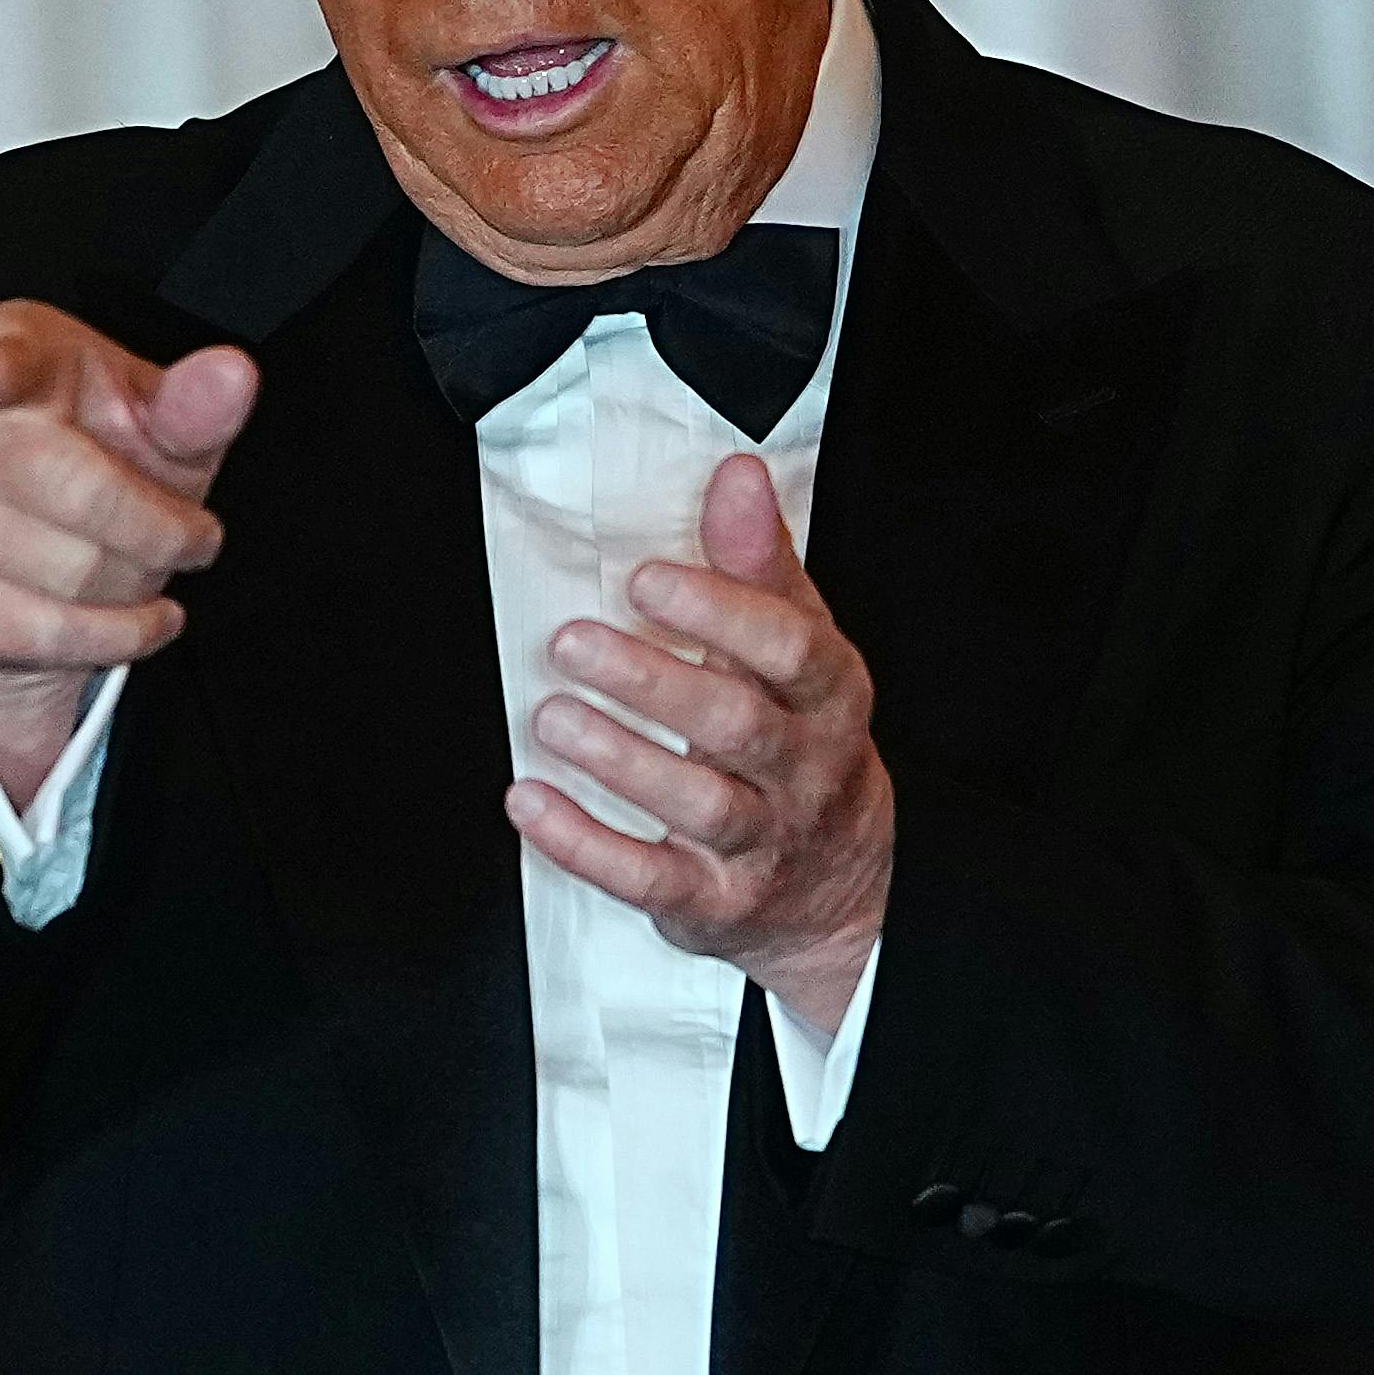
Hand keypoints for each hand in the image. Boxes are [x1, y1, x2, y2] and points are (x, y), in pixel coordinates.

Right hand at [0, 302, 260, 801]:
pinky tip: (140, 619)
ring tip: (148, 568)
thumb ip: (192, 405)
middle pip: (71, 488)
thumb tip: (231, 377)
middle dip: (159, 529)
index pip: (4, 358)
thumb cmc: (96, 455)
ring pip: (67, 572)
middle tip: (198, 537)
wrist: (25, 541)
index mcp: (8, 348)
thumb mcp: (154, 423)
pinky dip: (114, 637)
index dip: (1, 368)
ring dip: (138, 585)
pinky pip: (41, 630)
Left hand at [505, 453, 890, 1030]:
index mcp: (829, 696)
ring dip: (618, 759)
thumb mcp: (800, 650)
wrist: (843, 890)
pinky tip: (530, 803)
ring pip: (698, 802)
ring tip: (552, 717)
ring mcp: (762, 841)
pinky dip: (585, 843)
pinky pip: (649, 878)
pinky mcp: (714, 901)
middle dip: (652, 681)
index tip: (645, 579)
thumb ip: (760, 565)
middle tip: (572, 642)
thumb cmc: (801, 741)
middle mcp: (804, 769)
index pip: (791, 648)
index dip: (719, 611)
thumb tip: (737, 473)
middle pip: (736, 722)